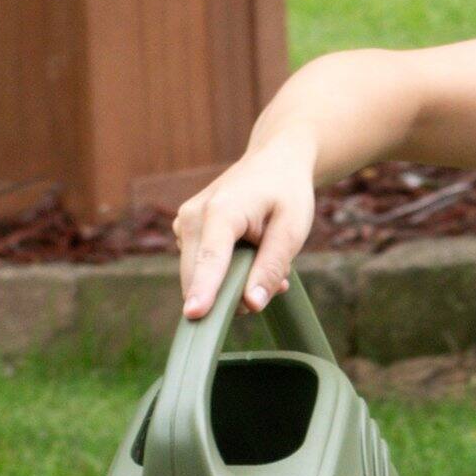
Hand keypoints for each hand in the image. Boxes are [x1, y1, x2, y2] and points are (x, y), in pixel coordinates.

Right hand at [175, 128, 318, 318]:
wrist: (273, 160)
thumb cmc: (286, 192)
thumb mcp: (292, 229)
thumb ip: (271, 267)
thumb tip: (251, 304)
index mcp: (221, 210)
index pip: (211, 258)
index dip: (204, 290)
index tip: (194, 315)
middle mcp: (192, 216)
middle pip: (200, 276)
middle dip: (234, 292)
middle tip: (277, 279)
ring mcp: (184, 223)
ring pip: (200, 277)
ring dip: (232, 282)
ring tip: (265, 258)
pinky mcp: (184, 231)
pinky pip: (201, 268)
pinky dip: (225, 272)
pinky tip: (249, 254)